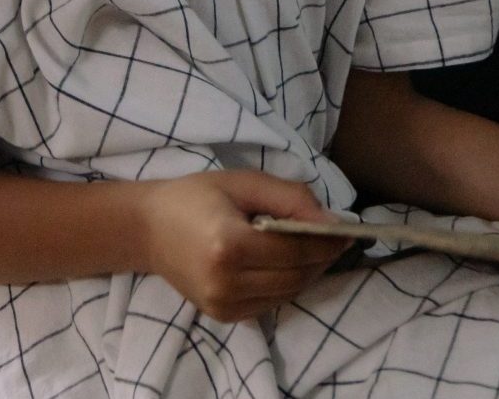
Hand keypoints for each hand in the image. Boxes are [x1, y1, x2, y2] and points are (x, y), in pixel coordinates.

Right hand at [140, 171, 349, 322]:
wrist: (148, 228)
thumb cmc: (197, 196)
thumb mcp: (245, 183)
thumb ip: (291, 200)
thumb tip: (332, 222)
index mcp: (228, 245)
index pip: (294, 252)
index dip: (327, 243)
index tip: (350, 231)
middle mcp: (224, 283)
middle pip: (294, 276)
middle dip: (322, 258)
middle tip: (338, 238)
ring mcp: (220, 305)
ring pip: (287, 293)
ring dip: (309, 273)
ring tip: (317, 249)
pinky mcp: (221, 316)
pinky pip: (270, 303)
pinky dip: (287, 285)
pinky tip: (290, 264)